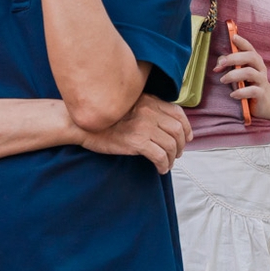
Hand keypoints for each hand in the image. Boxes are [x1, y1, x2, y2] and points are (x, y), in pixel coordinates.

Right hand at [76, 94, 191, 172]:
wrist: (82, 124)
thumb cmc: (104, 118)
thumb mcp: (128, 105)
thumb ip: (147, 109)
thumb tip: (164, 124)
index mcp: (149, 101)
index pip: (178, 112)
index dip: (187, 127)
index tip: (187, 137)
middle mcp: (149, 111)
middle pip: (178, 130)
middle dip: (181, 145)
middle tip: (176, 154)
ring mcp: (143, 126)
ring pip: (171, 145)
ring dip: (172, 158)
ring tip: (167, 164)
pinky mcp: (136, 141)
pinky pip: (159, 156)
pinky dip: (163, 165)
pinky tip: (160, 169)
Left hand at [214, 30, 269, 116]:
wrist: (266, 102)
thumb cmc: (248, 84)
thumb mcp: (238, 73)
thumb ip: (229, 65)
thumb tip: (218, 64)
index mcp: (255, 61)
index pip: (249, 48)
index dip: (242, 41)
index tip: (233, 37)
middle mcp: (260, 68)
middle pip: (251, 57)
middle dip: (234, 58)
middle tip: (221, 64)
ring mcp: (262, 80)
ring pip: (250, 72)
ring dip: (234, 75)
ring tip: (223, 80)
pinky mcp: (262, 94)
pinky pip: (252, 90)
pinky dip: (241, 92)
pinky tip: (233, 94)